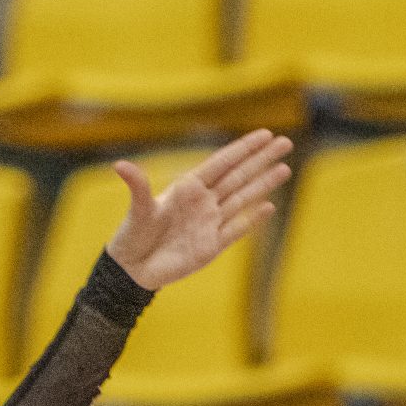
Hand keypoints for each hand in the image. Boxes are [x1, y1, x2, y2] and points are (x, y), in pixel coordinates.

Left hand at [106, 128, 292, 290]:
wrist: (131, 271)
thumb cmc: (131, 236)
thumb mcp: (138, 210)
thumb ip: (138, 186)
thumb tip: (119, 165)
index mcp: (187, 188)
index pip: (222, 163)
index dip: (244, 148)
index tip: (265, 134)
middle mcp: (202, 202)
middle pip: (238, 176)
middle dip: (261, 160)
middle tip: (286, 142)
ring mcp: (209, 223)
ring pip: (242, 199)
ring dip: (263, 184)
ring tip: (285, 169)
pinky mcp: (212, 246)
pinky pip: (236, 229)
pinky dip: (252, 219)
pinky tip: (269, 207)